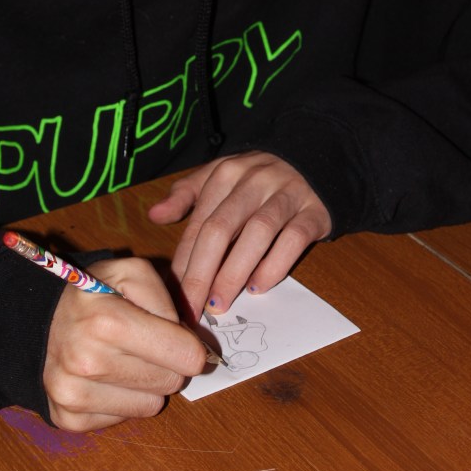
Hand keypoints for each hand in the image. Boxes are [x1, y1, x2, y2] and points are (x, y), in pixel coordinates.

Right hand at [43, 257, 206, 431]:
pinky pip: (124, 419)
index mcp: (108, 321)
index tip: (178, 338)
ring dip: (146, 385)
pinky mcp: (67, 418)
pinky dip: (122, 401)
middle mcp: (87, 362)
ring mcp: (73, 395)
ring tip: (123, 360)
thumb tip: (192, 344)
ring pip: (151, 405)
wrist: (35, 321)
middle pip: (171, 382)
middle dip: (166, 363)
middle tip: (144, 345)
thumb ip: (168, 299)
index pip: (186, 357)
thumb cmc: (92, 295)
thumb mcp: (131, 273)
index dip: (189, 346)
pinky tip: (105, 378)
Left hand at [148, 152, 331, 318]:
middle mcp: (254, 181)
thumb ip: (186, 195)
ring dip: (234, 272)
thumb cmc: (257, 179)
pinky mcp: (314, 211)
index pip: (199, 223)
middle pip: (221, 229)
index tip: (173, 296)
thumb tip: (155, 216)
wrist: (314, 161)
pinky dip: (274, 265)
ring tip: (219, 303)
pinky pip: (293, 239)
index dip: (183, 262)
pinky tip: (259, 287)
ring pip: (256, 234)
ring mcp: (286, 195)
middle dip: (202, 273)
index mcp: (225, 174)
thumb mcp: (219, 177)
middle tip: (192, 308)